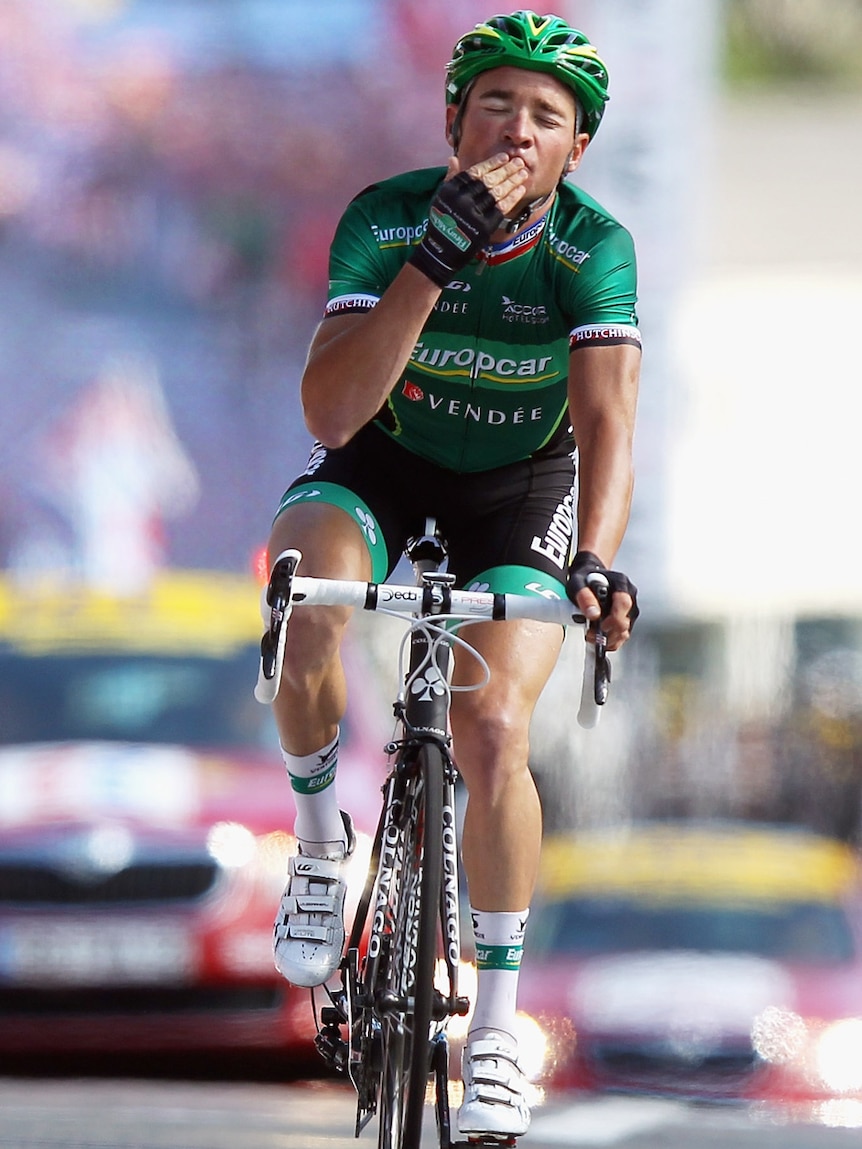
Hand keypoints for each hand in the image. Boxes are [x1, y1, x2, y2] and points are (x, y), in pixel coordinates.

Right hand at [409, 153, 527, 287]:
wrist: (442, 251)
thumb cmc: (442, 222)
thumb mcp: (441, 197)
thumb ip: (450, 178)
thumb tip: (454, 159)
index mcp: (452, 190)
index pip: (475, 172)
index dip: (491, 163)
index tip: (504, 157)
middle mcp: (463, 200)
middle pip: (489, 181)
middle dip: (506, 170)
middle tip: (518, 162)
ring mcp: (474, 214)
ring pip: (497, 193)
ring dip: (512, 181)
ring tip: (523, 173)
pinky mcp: (484, 227)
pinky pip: (502, 209)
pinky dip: (512, 198)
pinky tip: (520, 189)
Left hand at [567, 550, 638, 651]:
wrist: (588, 578)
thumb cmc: (584, 579)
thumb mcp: (578, 584)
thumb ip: (584, 597)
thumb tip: (593, 615)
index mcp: (620, 582)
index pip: (624, 603)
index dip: (614, 618)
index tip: (601, 625)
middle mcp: (629, 596)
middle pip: (625, 621)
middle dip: (608, 632)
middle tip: (590, 633)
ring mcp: (629, 609)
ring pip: (625, 632)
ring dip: (608, 639)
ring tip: (591, 635)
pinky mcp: (625, 620)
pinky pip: (622, 636)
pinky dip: (610, 641)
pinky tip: (598, 639)